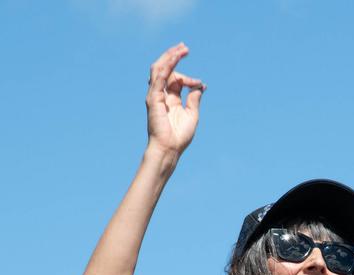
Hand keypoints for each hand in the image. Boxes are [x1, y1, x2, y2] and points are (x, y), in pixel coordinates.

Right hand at [146, 43, 204, 158]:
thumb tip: (201, 85)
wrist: (170, 148)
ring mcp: (155, 96)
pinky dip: (166, 67)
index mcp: (171, 99)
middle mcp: (161, 95)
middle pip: (165, 69)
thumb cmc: (179, 136)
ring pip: (159, 69)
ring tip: (180, 48)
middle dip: (174, 56)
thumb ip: (194, 99)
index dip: (189, 78)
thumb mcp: (192, 114)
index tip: (199, 83)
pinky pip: (158, 79)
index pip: (177, 79)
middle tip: (185, 47)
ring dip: (169, 57)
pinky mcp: (153, 99)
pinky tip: (174, 58)